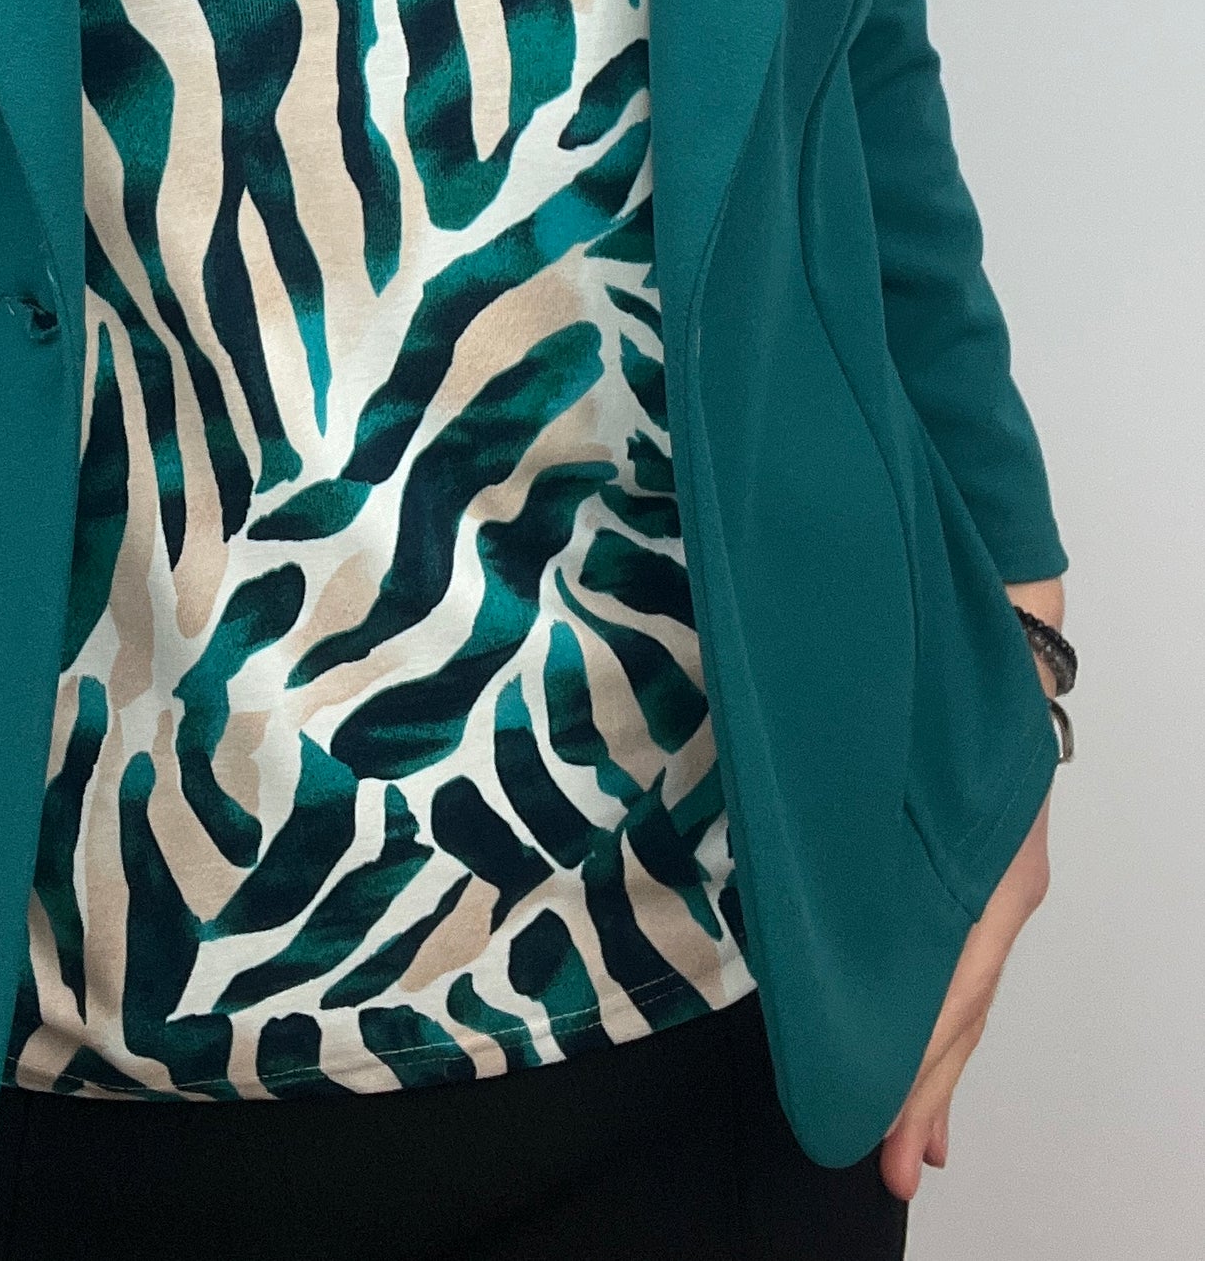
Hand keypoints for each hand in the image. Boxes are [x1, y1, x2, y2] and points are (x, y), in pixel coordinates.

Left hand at [878, 577, 1063, 1199]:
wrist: (982, 607)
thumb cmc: (917, 665)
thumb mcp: (865, 737)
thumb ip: (832, 805)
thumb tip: (779, 870)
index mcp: (980, 858)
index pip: (947, 980)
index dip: (911, 1051)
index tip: (872, 1113)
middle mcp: (996, 877)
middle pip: (962, 1003)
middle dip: (925, 1086)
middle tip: (896, 1168)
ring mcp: (994, 874)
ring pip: (967, 991)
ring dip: (937, 1067)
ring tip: (918, 1149)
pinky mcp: (979, 866)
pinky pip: (965, 960)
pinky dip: (947, 1020)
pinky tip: (928, 1061)